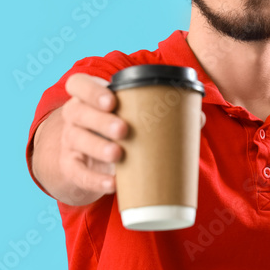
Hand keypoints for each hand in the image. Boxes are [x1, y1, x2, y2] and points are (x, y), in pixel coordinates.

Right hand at [34, 73, 205, 204]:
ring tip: (118, 154)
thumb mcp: (126, 117)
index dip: (91, 91)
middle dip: (101, 120)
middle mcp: (75, 116)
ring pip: (78, 140)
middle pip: (78, 112)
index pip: (78, 85)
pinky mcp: (71, 168)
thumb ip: (159, 113)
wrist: (84, 162)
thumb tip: (198, 117)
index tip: (112, 101)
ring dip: (98, 147)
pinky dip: (95, 180)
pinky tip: (112, 184)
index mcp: (89, 98)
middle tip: (124, 129)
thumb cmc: (113, 131)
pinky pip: (79, 174)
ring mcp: (71, 142)